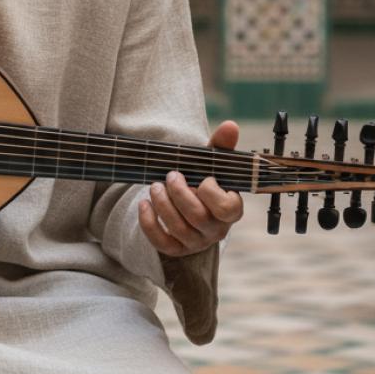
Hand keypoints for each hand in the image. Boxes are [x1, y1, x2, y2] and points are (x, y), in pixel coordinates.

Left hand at [138, 120, 243, 257]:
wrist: (188, 202)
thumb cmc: (203, 179)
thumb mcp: (211, 163)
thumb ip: (221, 145)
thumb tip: (231, 125)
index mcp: (231, 210)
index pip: (226, 208)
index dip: (210, 191)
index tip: (202, 177)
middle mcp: (216, 229)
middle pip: (197, 216)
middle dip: (179, 192)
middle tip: (170, 176)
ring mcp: (196, 242)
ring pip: (178, 228)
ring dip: (162, 203)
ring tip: (155, 185)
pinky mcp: (177, 248)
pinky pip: (162, 243)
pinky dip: (149, 223)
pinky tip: (143, 204)